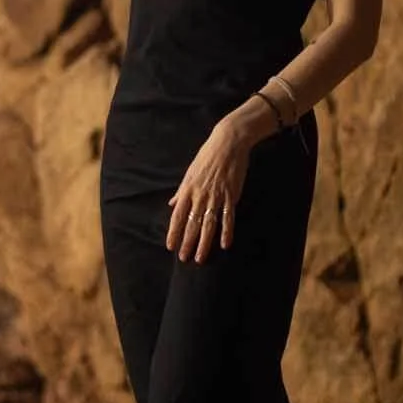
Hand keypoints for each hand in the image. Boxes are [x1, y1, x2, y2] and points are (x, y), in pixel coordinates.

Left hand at [166, 119, 252, 263]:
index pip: (177, 216)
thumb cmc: (207, 157)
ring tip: (201, 258)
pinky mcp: (231, 195)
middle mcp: (200, 195)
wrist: (227, 143)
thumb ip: (181, 191)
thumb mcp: (190, 173)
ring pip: (208, 224)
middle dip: (188, 243)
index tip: (171, 246)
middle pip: (192, 224)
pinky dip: (226, 231)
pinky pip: (228, 217)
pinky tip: (224, 244)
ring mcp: (216, 196)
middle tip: (185, 258)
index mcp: (187, 189)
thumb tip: (172, 204)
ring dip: (204, 243)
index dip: (174, 232)